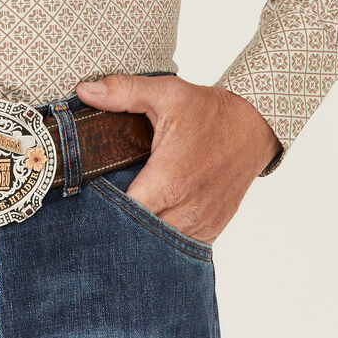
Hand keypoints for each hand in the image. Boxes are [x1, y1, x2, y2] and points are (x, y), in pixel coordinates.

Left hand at [75, 72, 280, 244]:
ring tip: (124, 220)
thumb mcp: (165, 93)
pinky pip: (182, 247)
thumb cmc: (208, 111)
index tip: (89, 201)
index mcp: (168, 180)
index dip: (103, 211)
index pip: (126, 214)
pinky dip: (166, 240)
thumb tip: (84, 90)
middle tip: (100, 213)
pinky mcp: (212, 229)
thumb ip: (123, 91)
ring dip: (143, 236)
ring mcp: (201, 223)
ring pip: (161, 247)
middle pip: (140, 236)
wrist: (253, 126)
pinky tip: (152, 225)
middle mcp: (185, 209)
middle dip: (119, 226)